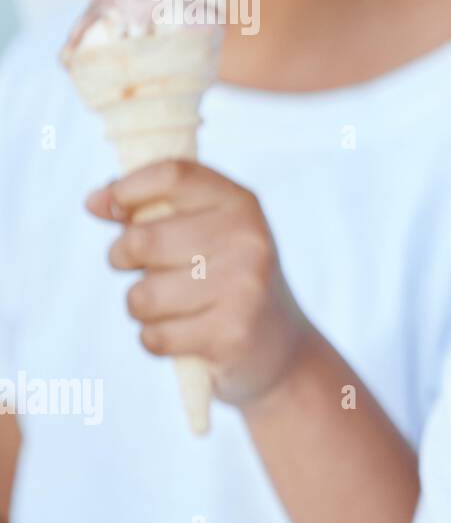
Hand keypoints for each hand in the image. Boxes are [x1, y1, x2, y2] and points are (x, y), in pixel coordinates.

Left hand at [86, 159, 313, 408]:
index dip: (127, 189)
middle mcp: (248, 240)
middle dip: (123, 258)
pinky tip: (185, 336)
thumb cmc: (228, 282)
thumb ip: (154, 210)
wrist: (282, 347)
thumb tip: (95, 201)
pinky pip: (154, 336)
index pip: (172, 175)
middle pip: (142, 240)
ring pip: (142, 295)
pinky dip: (156, 340)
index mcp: (241, 205)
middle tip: (146, 270)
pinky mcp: (232, 335)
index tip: (111, 210)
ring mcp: (244, 288)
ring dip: (142, 308)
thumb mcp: (208, 233)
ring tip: (172, 308)